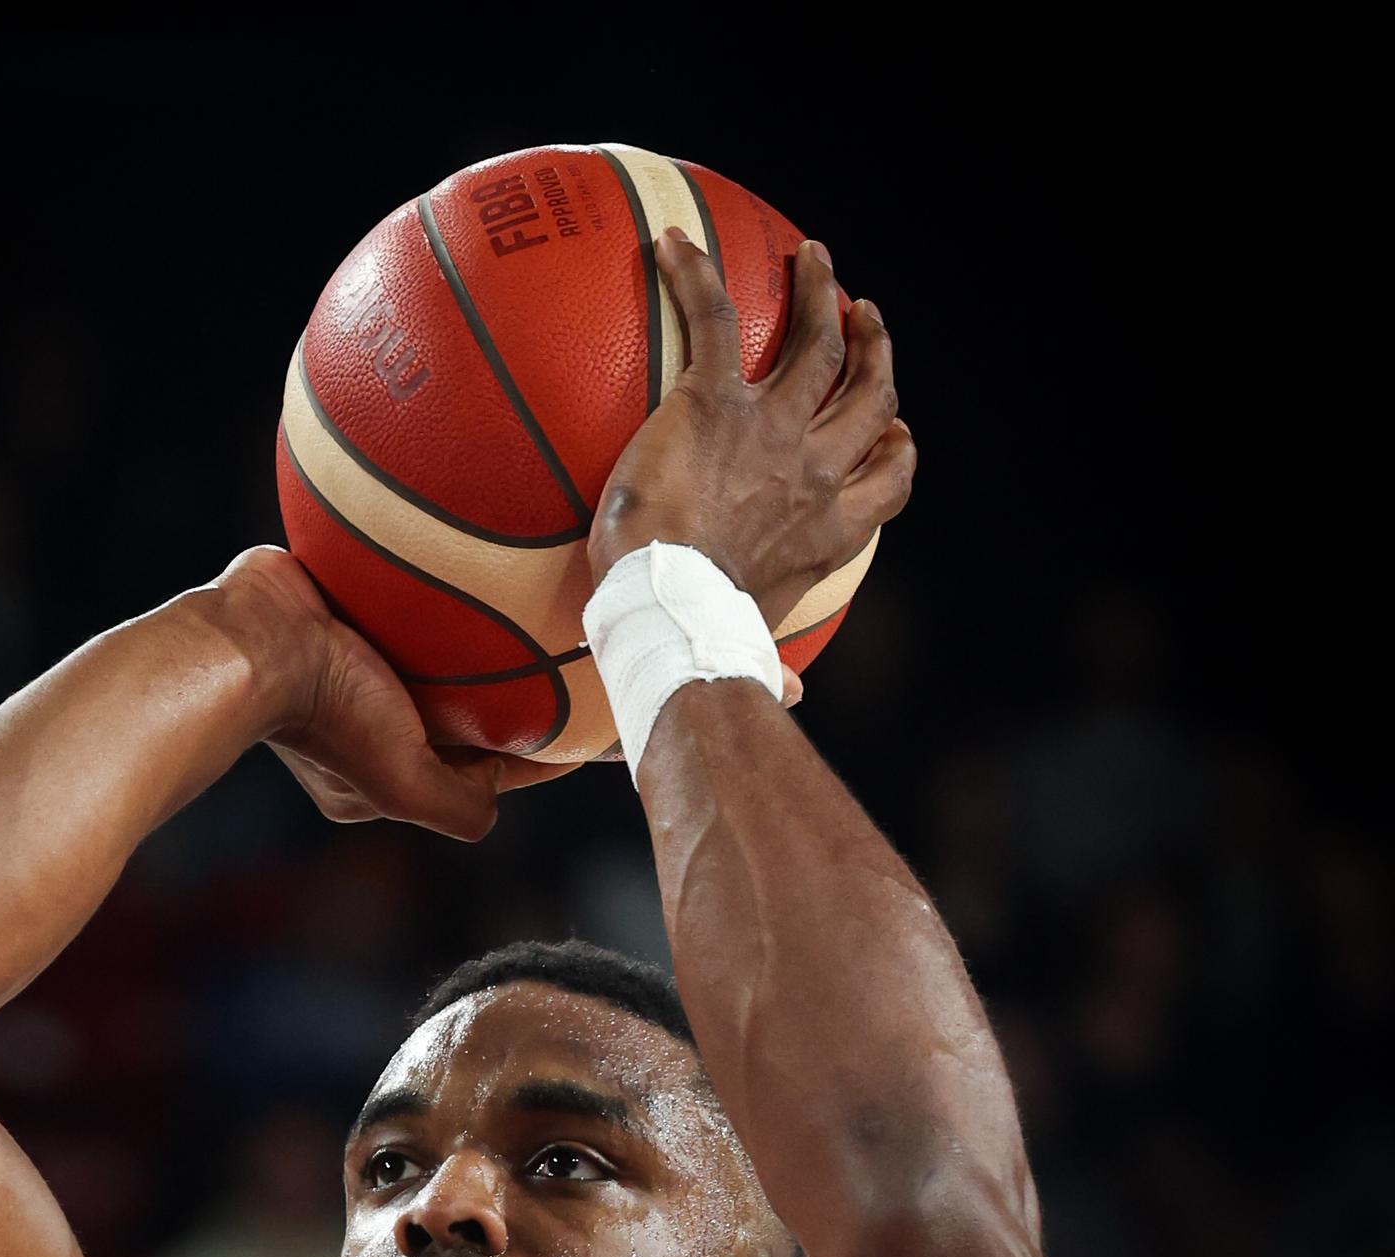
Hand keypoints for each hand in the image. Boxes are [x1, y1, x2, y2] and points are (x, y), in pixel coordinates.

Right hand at [208, 546, 571, 839]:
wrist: (253, 639)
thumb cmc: (325, 713)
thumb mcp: (403, 782)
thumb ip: (459, 804)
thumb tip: (507, 795)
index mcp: (383, 764)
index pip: (479, 763)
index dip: (534, 749)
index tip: (589, 723)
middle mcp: (372, 714)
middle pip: (463, 707)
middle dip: (512, 690)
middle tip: (573, 652)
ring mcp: (358, 656)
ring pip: (441, 647)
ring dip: (482, 629)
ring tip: (544, 594)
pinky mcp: (348, 601)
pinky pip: (410, 590)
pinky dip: (443, 579)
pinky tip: (487, 550)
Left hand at [585, 234, 915, 631]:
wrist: (671, 612)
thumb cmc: (702, 644)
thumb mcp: (749, 656)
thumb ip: (772, 670)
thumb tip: (786, 703)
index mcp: (830, 532)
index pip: (888, 481)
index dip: (896, 449)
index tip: (896, 431)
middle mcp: (816, 470)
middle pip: (868, 397)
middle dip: (875, 352)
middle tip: (864, 320)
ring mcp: (771, 429)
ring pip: (818, 342)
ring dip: (823, 295)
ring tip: (816, 262)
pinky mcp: (715, 402)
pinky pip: (715, 321)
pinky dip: (697, 278)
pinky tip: (673, 243)